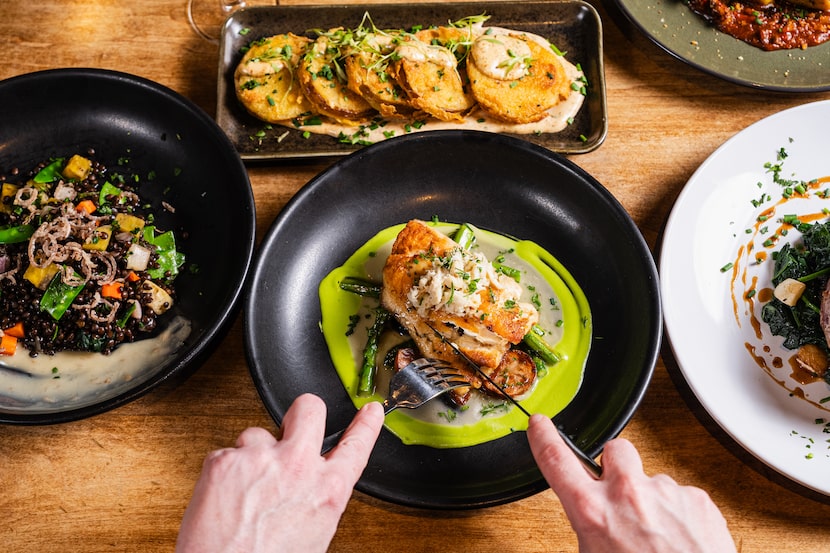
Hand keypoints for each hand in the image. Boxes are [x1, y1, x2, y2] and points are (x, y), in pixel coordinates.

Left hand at [175, 393, 383, 552]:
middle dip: (302, 412)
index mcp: (328, 490)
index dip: (366, 424)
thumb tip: (310, 487)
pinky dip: (223, 473)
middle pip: (309, 409)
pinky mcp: (225, 460)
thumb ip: (317, 499)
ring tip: (245, 489)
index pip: (356, 444)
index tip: (370, 410)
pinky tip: (223, 498)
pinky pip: (225, 454)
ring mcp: (260, 458)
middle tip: (292, 424)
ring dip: (252, 454)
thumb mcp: (313, 533)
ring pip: (257, 433)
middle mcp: (298, 466)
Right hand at [526, 414, 736, 552]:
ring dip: (651, 500)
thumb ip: (589, 530)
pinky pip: (681, 497)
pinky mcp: (697, 499)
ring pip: (652, 479)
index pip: (556, 461)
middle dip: (615, 466)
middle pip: (614, 450)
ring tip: (659, 538)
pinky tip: (680, 541)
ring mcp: (665, 492)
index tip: (540, 424)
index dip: (544, 438)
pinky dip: (680, 515)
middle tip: (620, 496)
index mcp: (592, 511)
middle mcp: (627, 494)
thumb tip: (589, 525)